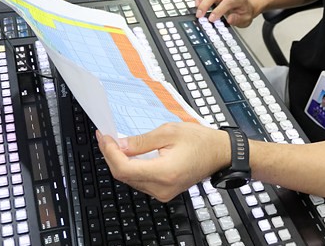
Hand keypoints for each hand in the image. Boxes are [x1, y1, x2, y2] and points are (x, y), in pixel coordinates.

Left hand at [96, 122, 229, 201]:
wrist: (220, 153)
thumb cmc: (200, 141)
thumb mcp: (169, 132)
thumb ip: (142, 141)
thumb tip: (120, 145)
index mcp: (164, 173)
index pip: (124, 168)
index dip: (109, 153)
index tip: (104, 137)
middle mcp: (162, 188)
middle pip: (124, 175)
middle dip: (110, 155)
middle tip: (104, 137)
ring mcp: (162, 192)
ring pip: (130, 179)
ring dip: (119, 162)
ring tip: (113, 143)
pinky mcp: (163, 191)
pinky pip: (139, 181)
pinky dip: (130, 167)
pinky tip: (127, 154)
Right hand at [185, 0, 256, 26]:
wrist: (247, 4)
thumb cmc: (245, 12)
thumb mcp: (246, 19)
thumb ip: (238, 19)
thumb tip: (230, 19)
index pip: (227, 2)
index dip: (218, 10)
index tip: (211, 19)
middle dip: (206, 3)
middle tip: (199, 14)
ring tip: (196, 5)